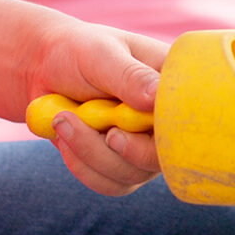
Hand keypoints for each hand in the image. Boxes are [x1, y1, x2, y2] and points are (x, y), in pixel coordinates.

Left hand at [25, 21, 169, 192]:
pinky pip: (110, 183)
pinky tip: (65, 136)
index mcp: (174, 87)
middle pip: (163, 157)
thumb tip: (156, 99)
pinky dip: (82, 165)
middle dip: (120, 150)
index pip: (191, 119)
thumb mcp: (101, 54)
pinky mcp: (123, 166)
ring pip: (132, 174)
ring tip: (63, 119)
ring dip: (90, 153)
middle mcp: (166, 121)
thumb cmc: (78, 51)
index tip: (119, 129)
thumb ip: (129, 76)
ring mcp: (146, 146)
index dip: (165, 134)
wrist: (43, 69)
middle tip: (85, 125)